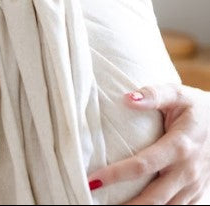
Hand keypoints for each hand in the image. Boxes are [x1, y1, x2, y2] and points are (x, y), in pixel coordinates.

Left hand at [87, 83, 209, 203]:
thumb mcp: (178, 94)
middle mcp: (187, 171)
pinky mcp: (196, 193)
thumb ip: (154, 94)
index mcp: (180, 146)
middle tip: (96, 202)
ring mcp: (193, 185)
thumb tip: (127, 98)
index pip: (143, 165)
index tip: (93, 180)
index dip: (116, 174)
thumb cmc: (196, 107)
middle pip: (154, 198)